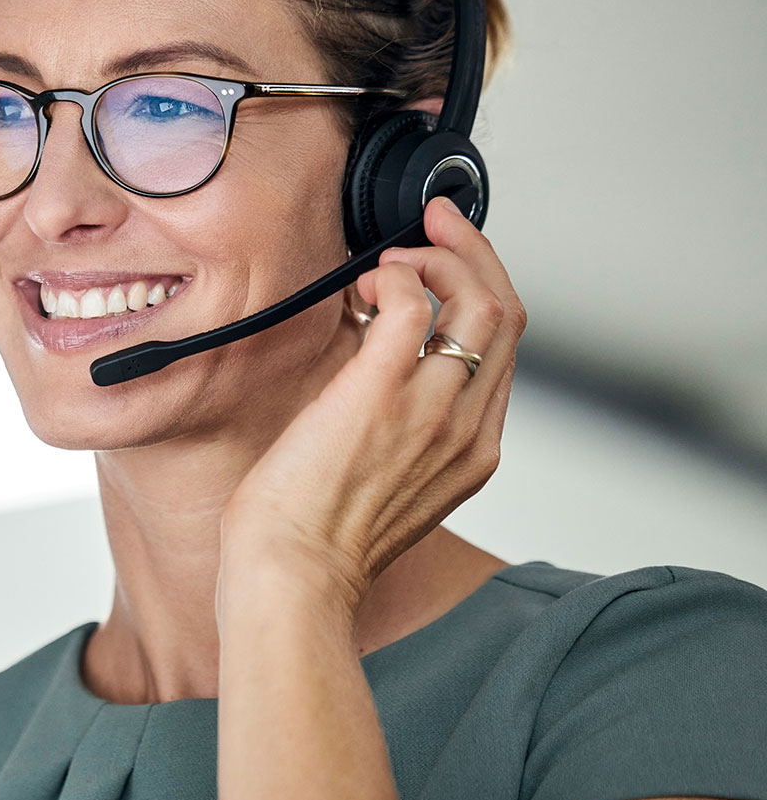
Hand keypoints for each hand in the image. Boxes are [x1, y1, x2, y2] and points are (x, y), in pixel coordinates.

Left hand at [218, 195, 526, 615]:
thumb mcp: (389, 479)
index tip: (449, 258)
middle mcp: (466, 426)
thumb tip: (373, 348)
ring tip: (391, 261)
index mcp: (472, 449)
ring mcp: (431, 407)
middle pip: (505, 312)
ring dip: (437, 258)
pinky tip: (365, 284)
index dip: (481, 288)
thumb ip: (401, 421)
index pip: (503, 347)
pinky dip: (395, 277)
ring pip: (477, 300)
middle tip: (434, 224)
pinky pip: (412, 304)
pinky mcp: (381, 391)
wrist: (294, 575)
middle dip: (473, 252)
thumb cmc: (319, 536)